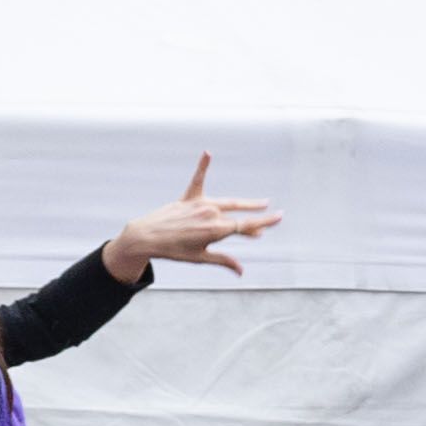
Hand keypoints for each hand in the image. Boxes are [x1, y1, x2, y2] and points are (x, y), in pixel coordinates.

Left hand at [102, 155, 278, 281]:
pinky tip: (208, 153)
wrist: (145, 238)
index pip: (247, 225)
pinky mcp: (187, 198)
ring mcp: (200, 204)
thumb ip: (224, 261)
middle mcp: (211, 214)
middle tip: (271, 212)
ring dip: (244, 203)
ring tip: (260, 202)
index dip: (265, 222)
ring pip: (228, 202)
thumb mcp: (200, 258)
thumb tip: (242, 272)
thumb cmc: (172, 251)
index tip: (280, 217)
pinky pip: (198, 179)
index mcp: (216, 231)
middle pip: (240, 215)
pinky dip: (203, 166)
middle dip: (256, 216)